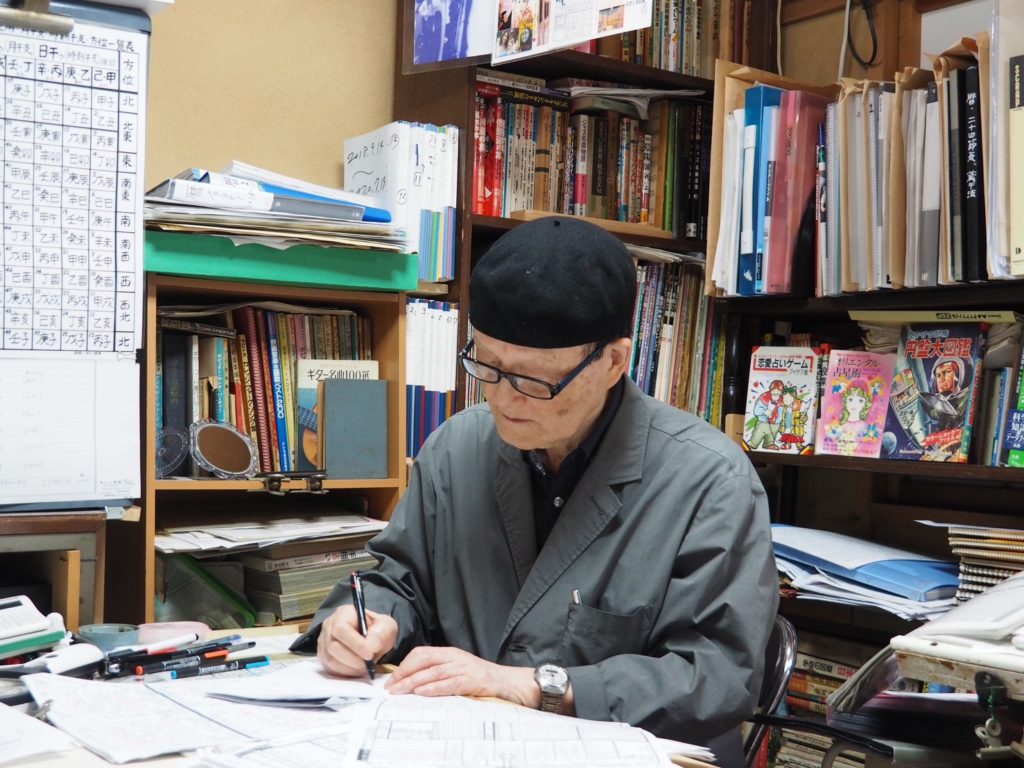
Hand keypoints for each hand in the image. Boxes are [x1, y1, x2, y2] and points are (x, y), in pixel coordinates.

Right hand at [317, 604, 396, 677]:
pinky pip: (330, 669)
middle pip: (333, 646)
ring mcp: (324, 642)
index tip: (369, 654)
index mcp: (343, 614)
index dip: (354, 644)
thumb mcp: (386, 626)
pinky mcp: (324, 657)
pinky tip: (357, 669)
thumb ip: (382, 633)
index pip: (341, 629)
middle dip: (354, 659)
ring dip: (350, 668)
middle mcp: (329, 626)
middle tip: (369, 663)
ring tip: (365, 666)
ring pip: (331, 660)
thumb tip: (371, 646)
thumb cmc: (377, 630)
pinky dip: (346, 673)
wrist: (372, 638)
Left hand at [385, 646, 538, 707]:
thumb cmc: (481, 678)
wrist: (508, 682)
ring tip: (400, 692)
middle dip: (404, 674)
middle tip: (391, 687)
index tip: (393, 678)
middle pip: (423, 661)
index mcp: (450, 653)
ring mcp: (463, 668)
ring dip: (413, 682)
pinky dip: (433, 688)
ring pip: (432, 672)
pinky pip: (448, 683)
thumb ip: (440, 672)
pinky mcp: (471, 681)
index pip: (422, 653)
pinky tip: (422, 693)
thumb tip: (415, 681)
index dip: (405, 665)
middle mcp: (455, 657)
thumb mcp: (459, 669)